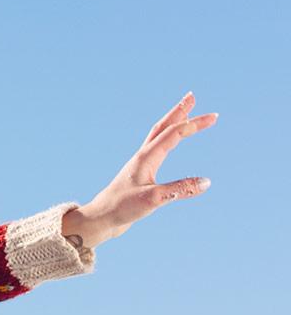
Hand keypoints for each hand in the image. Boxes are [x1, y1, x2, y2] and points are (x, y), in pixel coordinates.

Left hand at [62, 94, 216, 248]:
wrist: (101, 218)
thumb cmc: (122, 208)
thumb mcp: (154, 199)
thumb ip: (179, 190)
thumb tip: (206, 182)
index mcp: (146, 158)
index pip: (173, 133)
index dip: (194, 123)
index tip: (214, 117)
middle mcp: (142, 157)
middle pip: (162, 126)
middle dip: (179, 111)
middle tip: (192, 96)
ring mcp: (140, 165)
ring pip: (158, 136)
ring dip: (173, 122)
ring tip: (185, 112)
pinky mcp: (140, 174)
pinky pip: (157, 149)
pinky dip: (167, 139)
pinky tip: (171, 142)